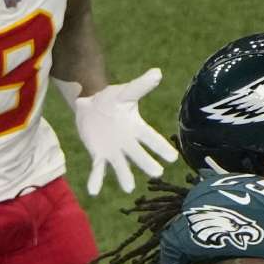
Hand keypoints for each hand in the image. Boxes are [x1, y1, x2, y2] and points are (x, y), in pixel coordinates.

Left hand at [63, 68, 179, 194]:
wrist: (91, 106)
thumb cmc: (112, 98)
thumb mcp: (125, 92)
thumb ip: (140, 85)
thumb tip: (157, 72)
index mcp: (136, 128)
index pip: (151, 138)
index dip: (161, 148)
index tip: (172, 158)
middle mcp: (128, 143)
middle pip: (139, 155)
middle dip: (147, 163)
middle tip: (157, 174)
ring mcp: (114, 151)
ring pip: (121, 166)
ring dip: (124, 176)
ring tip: (128, 189)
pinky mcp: (99, 155)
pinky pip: (98, 169)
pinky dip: (96, 180)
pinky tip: (93, 192)